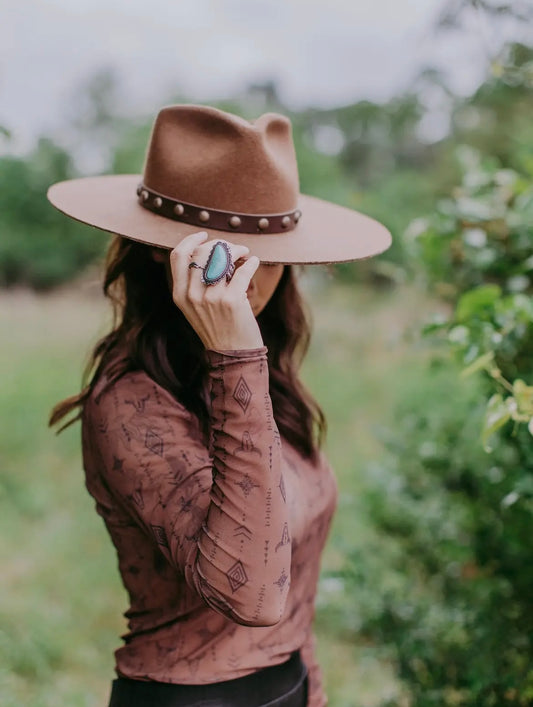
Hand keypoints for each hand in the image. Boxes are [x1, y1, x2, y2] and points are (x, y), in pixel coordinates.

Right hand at [170, 231, 263, 350]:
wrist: (232, 354)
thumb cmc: (217, 327)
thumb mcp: (195, 307)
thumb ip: (194, 282)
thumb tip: (208, 249)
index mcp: (180, 295)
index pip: (178, 256)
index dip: (192, 240)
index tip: (205, 236)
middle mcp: (192, 296)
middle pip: (202, 251)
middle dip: (219, 244)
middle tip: (232, 248)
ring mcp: (212, 298)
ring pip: (222, 257)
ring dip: (237, 250)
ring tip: (244, 254)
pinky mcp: (232, 300)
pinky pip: (243, 269)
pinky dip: (251, 262)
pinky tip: (253, 262)